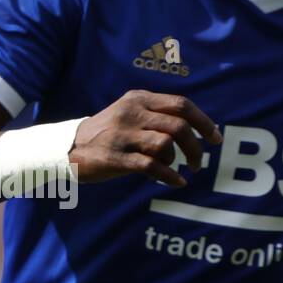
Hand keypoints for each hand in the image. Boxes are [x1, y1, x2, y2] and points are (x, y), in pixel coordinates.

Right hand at [68, 91, 221, 187]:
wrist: (67, 148)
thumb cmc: (107, 134)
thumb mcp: (129, 114)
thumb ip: (157, 116)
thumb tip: (196, 128)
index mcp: (138, 99)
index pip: (181, 104)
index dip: (203, 121)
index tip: (215, 138)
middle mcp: (131, 113)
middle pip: (178, 125)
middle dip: (196, 147)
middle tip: (199, 162)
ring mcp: (122, 135)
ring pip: (166, 144)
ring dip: (180, 161)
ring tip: (180, 171)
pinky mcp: (114, 157)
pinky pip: (151, 166)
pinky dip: (169, 176)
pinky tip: (176, 183)